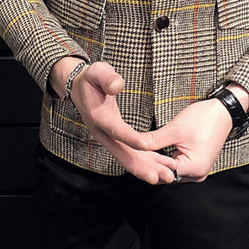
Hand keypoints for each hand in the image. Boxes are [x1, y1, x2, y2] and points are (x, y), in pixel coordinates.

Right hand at [68, 61, 177, 184]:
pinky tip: (161, 168)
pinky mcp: (115, 140)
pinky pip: (130, 155)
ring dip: (148, 169)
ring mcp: (108, 139)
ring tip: (169, 177)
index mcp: (99, 117)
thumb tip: (117, 85)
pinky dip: (146, 163)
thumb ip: (107, 78)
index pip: (117, 130)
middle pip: (124, 154)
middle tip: (164, 176)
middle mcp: (102, 133)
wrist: (78, 87)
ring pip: (128, 159)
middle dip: (144, 166)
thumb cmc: (91, 78)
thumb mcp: (97, 71)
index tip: (146, 145)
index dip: (131, 138)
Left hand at [130, 98, 234, 182]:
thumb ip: (154, 141)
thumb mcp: (175, 129)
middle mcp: (197, 175)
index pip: (163, 172)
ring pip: (170, 171)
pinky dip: (164, 159)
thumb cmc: (204, 118)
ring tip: (139, 152)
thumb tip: (134, 145)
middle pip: (166, 174)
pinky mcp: (195, 164)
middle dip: (149, 163)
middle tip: (132, 153)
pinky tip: (152, 151)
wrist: (223, 111)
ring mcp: (197, 171)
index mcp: (194, 169)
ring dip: (156, 162)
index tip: (131, 154)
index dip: (146, 163)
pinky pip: (176, 165)